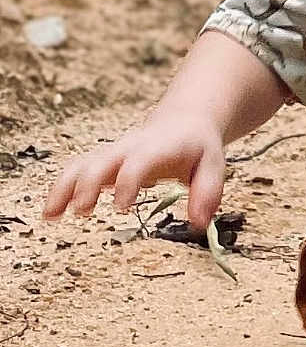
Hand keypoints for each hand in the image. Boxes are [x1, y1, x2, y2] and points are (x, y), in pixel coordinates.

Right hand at [42, 115, 227, 231]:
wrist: (184, 121)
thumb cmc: (198, 147)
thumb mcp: (214, 165)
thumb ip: (208, 193)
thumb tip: (198, 225)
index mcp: (158, 148)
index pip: (138, 162)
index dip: (127, 182)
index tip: (122, 207)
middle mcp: (130, 148)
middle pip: (100, 160)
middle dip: (87, 184)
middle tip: (81, 212)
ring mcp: (113, 153)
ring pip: (80, 164)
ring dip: (64, 188)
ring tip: (51, 216)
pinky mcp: (102, 161)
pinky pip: (76, 171)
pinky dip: (61, 189)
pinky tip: (52, 214)